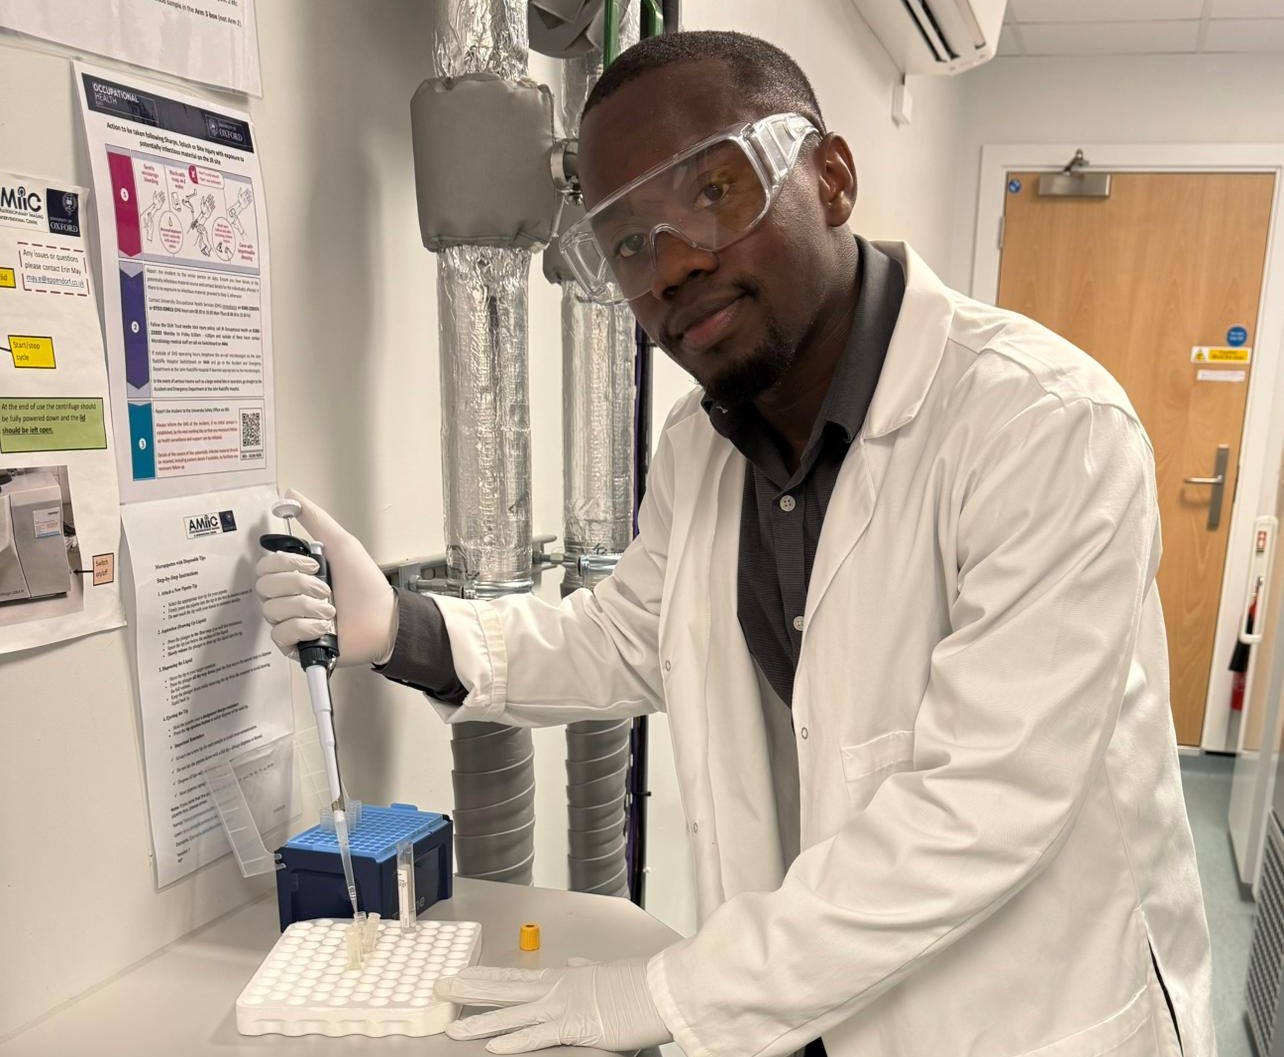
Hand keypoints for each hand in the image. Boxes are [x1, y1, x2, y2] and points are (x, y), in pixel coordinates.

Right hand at [254, 489, 397, 665]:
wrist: (382, 617)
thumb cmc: (364, 583)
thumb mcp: (340, 543)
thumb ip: (315, 519)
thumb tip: (290, 494)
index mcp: (294, 574)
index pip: (264, 566)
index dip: (285, 564)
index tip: (314, 565)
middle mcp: (288, 597)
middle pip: (264, 587)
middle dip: (297, 585)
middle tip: (325, 589)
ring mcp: (290, 621)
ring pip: (271, 609)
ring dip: (306, 607)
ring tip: (330, 610)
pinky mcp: (294, 645)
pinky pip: (280, 634)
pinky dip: (303, 628)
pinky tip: (323, 627)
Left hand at [434, 959, 670, 1053]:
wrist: (661, 987)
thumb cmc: (639, 981)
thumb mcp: (607, 971)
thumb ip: (587, 970)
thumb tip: (577, 964)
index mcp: (564, 977)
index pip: (515, 977)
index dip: (485, 976)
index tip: (461, 974)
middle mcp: (557, 988)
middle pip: (504, 990)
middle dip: (470, 992)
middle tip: (441, 988)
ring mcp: (563, 1007)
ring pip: (512, 1014)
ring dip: (480, 1022)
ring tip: (453, 1028)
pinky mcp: (576, 1026)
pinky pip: (538, 1036)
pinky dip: (514, 1041)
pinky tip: (492, 1047)